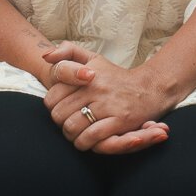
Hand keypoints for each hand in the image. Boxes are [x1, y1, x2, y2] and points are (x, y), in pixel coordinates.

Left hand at [41, 42, 170, 154]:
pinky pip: (92, 136)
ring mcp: (108, 104)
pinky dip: (85, 142)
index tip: (61, 110)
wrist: (149, 88)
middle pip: (60, 115)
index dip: (53, 108)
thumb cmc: (115, 77)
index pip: (52, 97)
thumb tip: (45, 55)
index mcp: (86, 73)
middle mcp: (95, 87)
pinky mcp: (120, 120)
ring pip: (73, 127)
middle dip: (60, 124)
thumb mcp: (93, 58)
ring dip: (71, 136)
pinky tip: (87, 141)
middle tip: (67, 125)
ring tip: (76, 135)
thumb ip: (68, 52)